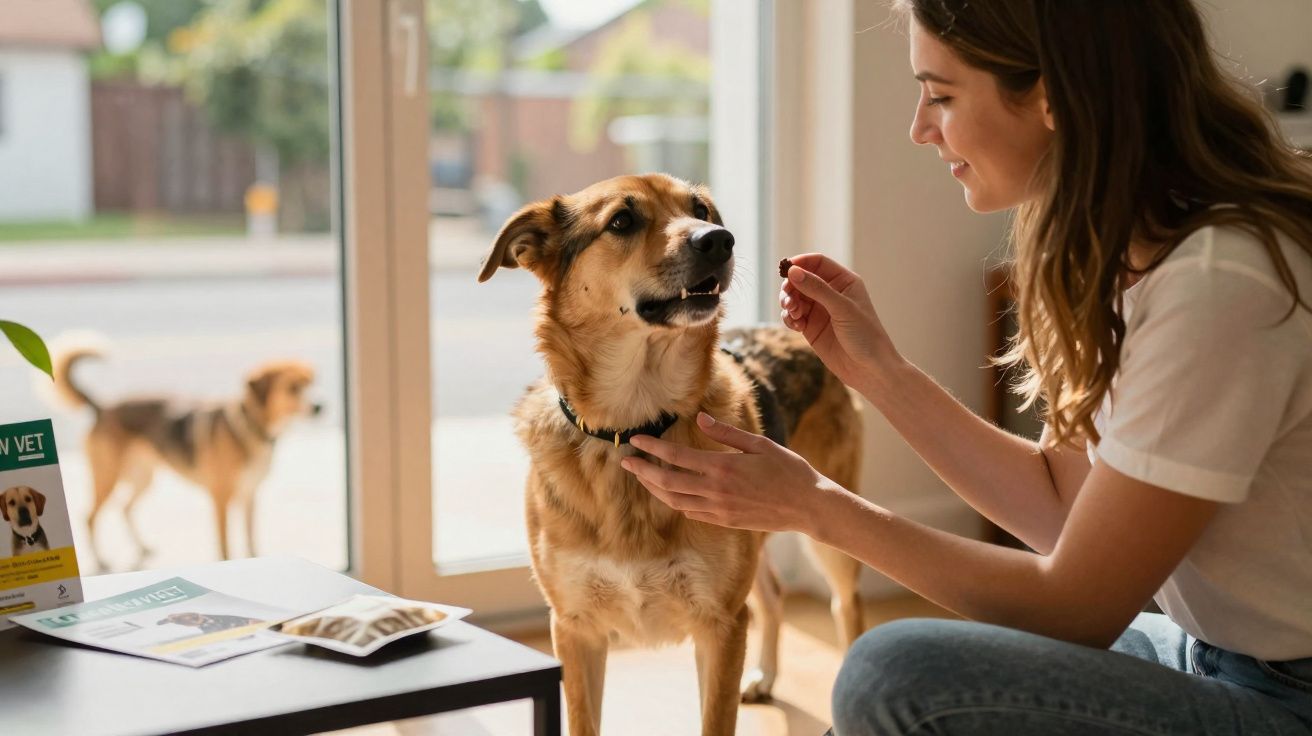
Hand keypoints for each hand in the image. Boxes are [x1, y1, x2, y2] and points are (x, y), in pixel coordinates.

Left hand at [620, 412, 841, 533]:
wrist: (808, 507)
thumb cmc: (789, 470)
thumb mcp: (760, 445)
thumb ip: (727, 434)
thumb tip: (701, 419)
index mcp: (723, 467)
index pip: (676, 457)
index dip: (652, 448)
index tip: (636, 440)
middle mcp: (716, 491)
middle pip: (667, 482)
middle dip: (642, 471)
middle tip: (626, 461)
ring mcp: (719, 510)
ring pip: (675, 501)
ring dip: (655, 489)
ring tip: (642, 477)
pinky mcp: (725, 522)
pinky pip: (692, 512)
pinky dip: (675, 502)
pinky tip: (671, 493)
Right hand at [780, 253, 897, 391]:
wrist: (869, 370)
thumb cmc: (865, 335)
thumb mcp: (842, 308)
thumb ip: (817, 289)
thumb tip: (793, 272)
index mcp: (844, 281)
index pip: (817, 262)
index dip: (801, 263)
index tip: (786, 270)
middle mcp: (830, 293)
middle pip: (801, 279)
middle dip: (791, 287)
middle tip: (788, 300)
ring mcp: (820, 310)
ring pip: (794, 297)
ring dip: (788, 303)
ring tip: (794, 315)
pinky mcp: (811, 328)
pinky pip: (793, 316)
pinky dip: (790, 318)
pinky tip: (796, 326)